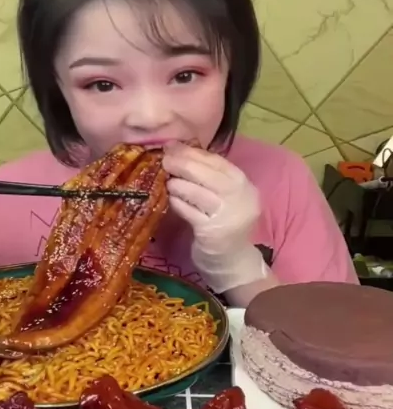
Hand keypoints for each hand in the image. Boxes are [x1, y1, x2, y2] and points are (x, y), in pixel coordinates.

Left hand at [163, 143, 266, 292]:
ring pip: (197, 192)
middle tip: (164, 160)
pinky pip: (190, 212)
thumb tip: (179, 152)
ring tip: (166, 180)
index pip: (217, 161)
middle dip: (183, 163)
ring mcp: (228, 215)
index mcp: (243, 184)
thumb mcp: (224, 197)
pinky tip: (169, 198)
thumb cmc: (224, 225)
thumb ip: (209, 177)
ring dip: (178, 183)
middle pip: (208, 173)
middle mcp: (240, 197)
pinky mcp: (213, 232)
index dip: (193, 152)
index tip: (173, 146)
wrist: (232, 262)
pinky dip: (178, 203)